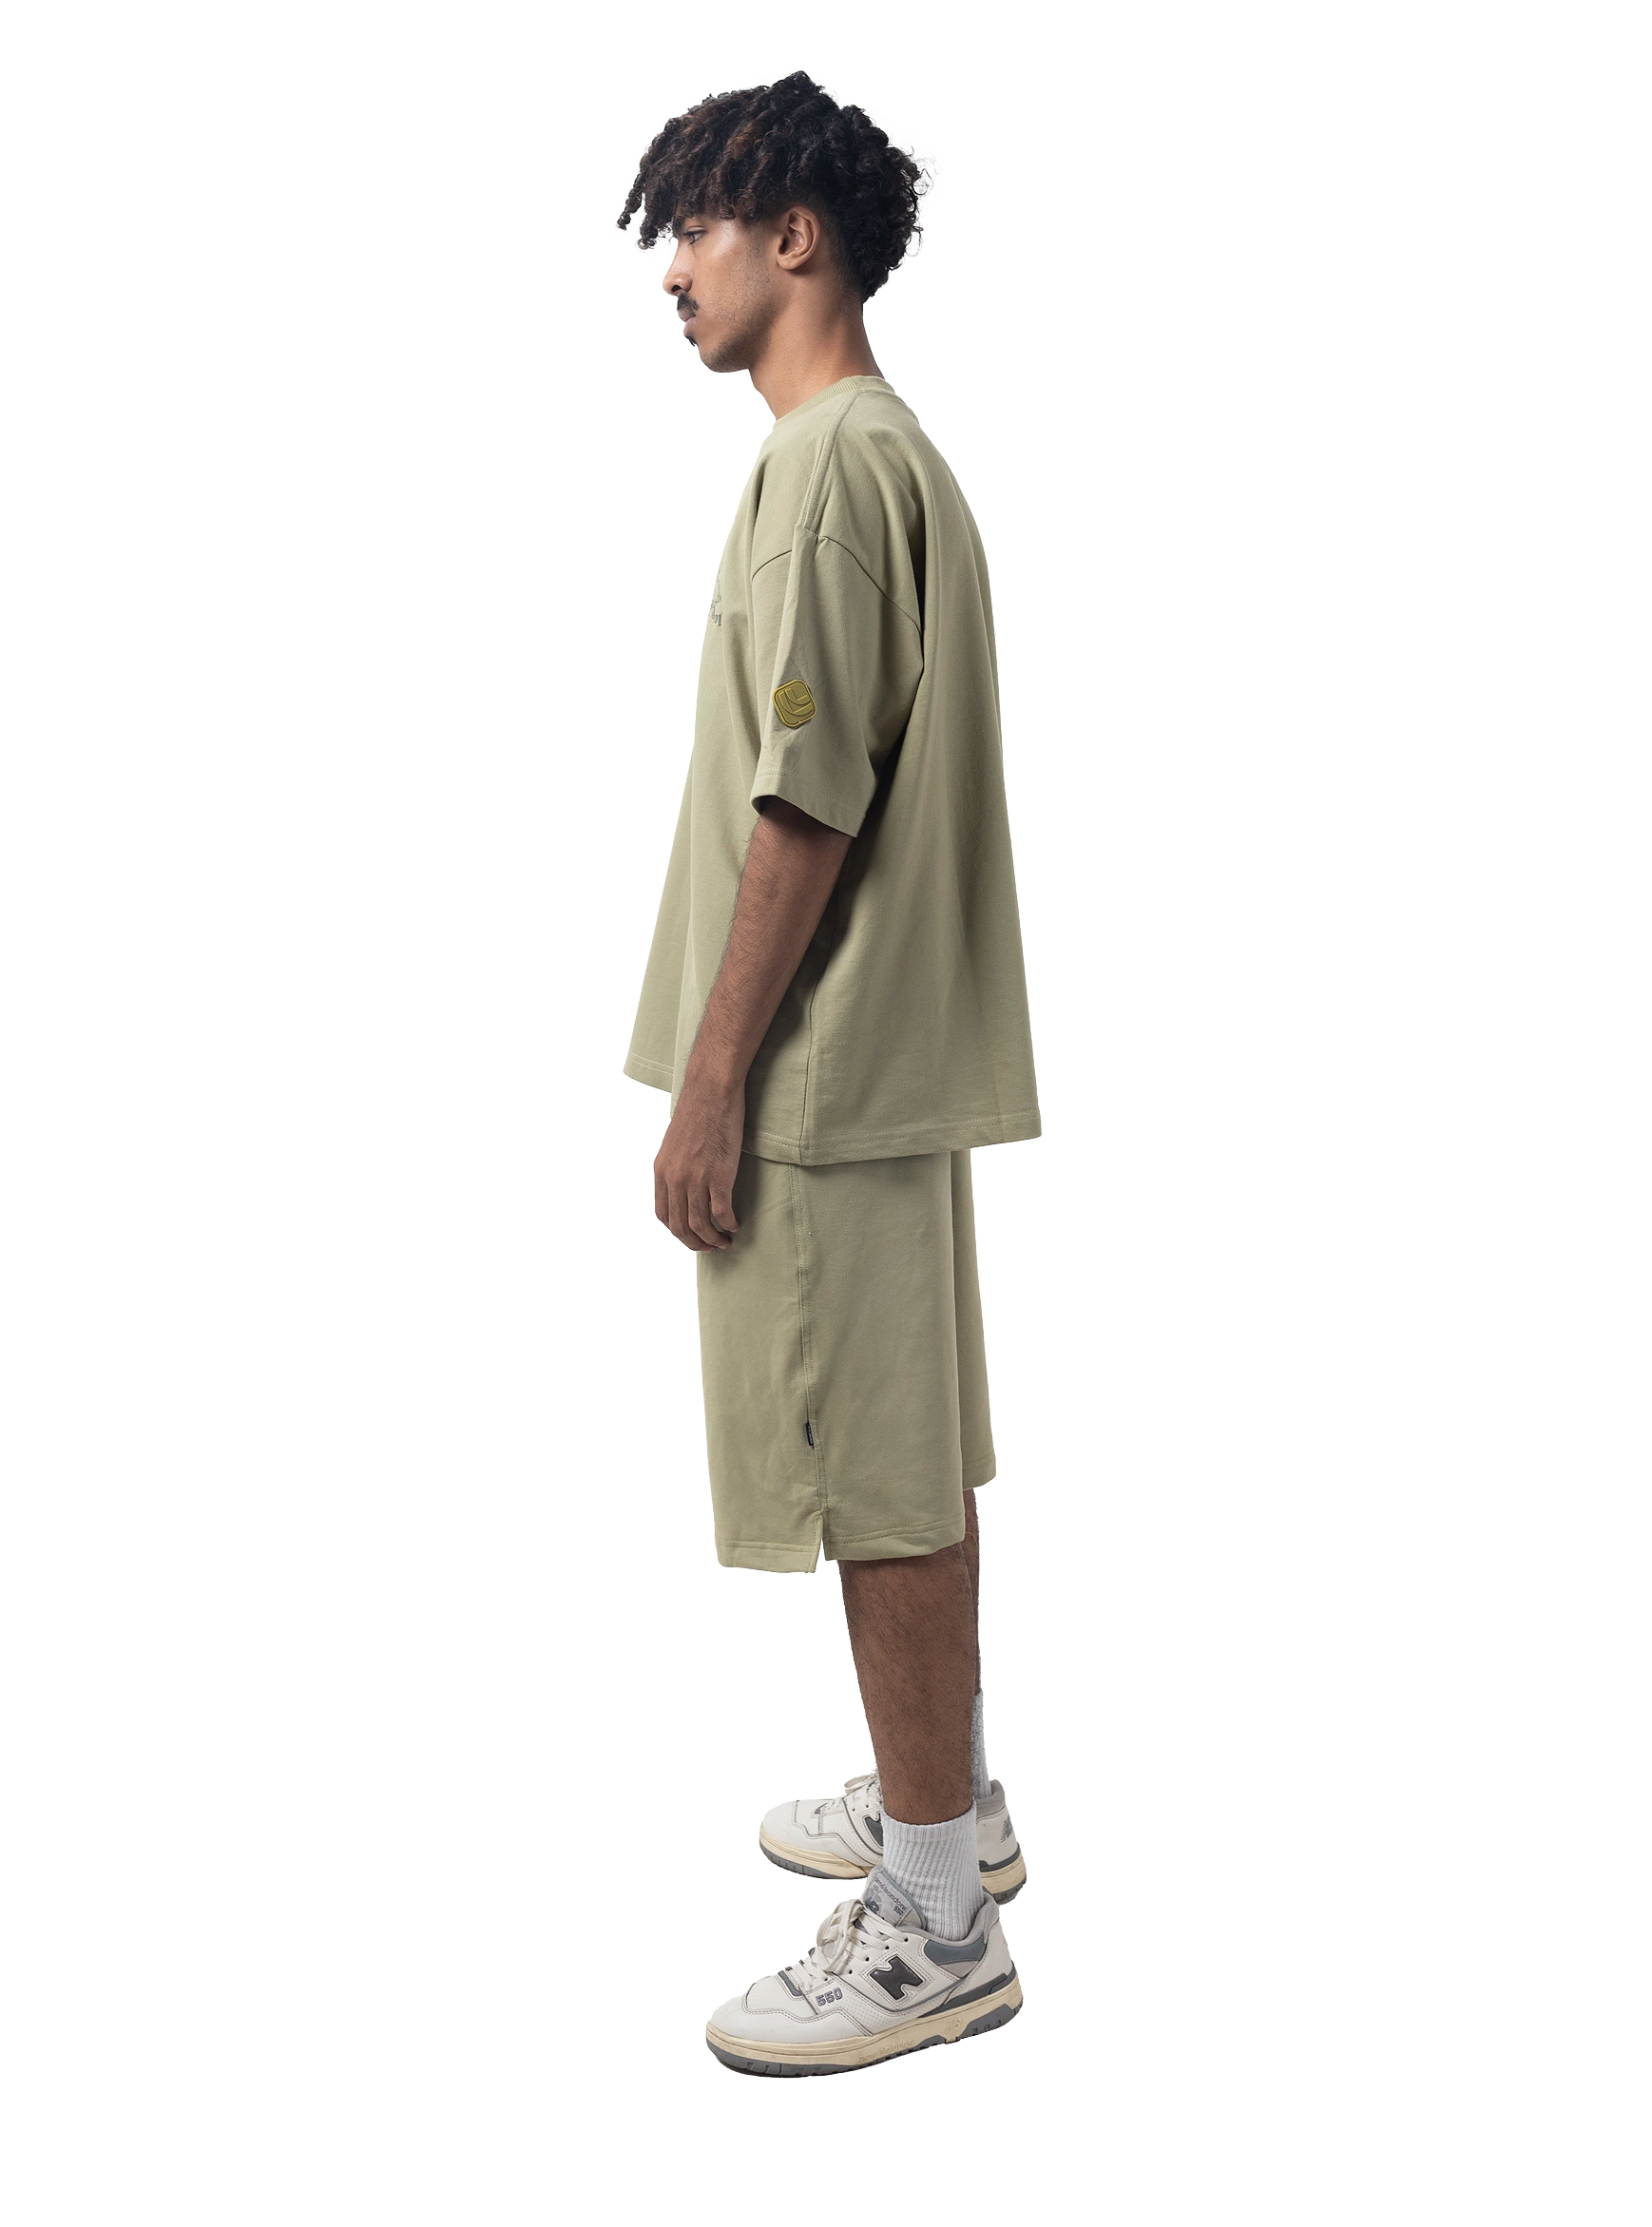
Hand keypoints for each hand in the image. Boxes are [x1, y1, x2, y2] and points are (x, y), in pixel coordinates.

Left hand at [649, 1071, 742, 1251]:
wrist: (711, 1091)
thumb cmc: (697, 1112)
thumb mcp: (673, 1143)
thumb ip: (674, 1166)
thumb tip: (681, 1185)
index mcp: (662, 1171)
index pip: (663, 1215)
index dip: (676, 1231)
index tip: (689, 1235)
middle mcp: (675, 1179)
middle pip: (681, 1226)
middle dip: (695, 1242)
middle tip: (709, 1247)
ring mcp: (696, 1179)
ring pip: (701, 1224)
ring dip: (713, 1239)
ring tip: (724, 1242)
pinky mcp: (719, 1176)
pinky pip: (722, 1212)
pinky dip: (729, 1224)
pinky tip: (736, 1224)